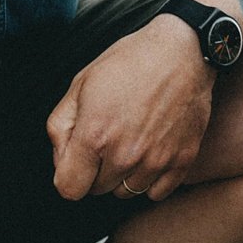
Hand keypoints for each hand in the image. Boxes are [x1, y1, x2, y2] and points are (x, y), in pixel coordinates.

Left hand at [46, 13, 214, 201]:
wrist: (183, 50)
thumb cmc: (130, 62)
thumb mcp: (80, 83)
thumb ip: (59, 127)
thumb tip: (61, 161)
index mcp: (94, 135)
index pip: (69, 189)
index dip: (70, 173)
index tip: (80, 157)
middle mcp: (125, 154)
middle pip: (98, 190)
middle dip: (98, 169)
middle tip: (111, 136)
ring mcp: (157, 159)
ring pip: (127, 192)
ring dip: (124, 174)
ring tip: (132, 140)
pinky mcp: (182, 159)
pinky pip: (156, 192)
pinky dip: (151, 179)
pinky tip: (151, 151)